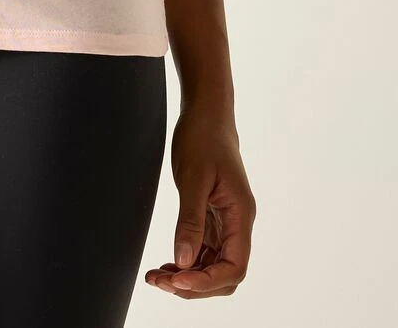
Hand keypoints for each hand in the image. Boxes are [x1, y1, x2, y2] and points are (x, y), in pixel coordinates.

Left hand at [146, 102, 254, 297]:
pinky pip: (204, 251)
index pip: (234, 267)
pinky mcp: (213, 218)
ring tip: (156, 277)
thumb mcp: (193, 178)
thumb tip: (183, 261)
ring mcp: (226, 223)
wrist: (206, 114)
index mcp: (241, 215)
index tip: (178, 280)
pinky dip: (186, 262)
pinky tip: (166, 265)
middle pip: (224, 274)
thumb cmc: (203, 138)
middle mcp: (237, 224)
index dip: (207, 281)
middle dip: (194, 285)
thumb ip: (190, 221)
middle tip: (159, 281)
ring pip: (213, 266)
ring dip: (187, 277)